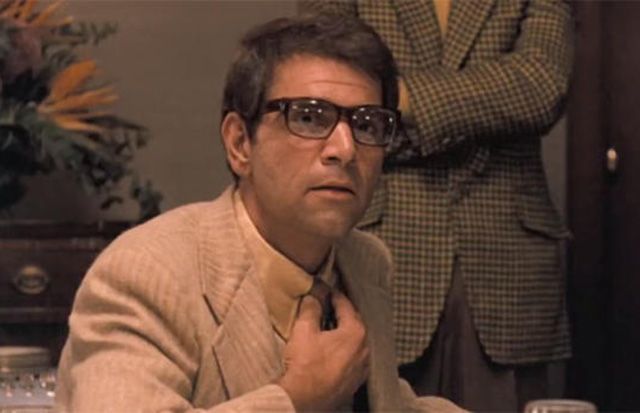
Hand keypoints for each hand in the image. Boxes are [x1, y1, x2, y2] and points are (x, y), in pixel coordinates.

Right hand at [277, 292, 369, 411]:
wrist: (303, 400)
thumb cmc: (305, 365)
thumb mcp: (304, 330)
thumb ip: (311, 310)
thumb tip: (313, 298)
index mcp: (355, 332)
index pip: (346, 306)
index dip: (335, 296)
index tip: (327, 290)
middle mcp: (365, 349)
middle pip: (354, 323)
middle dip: (342, 314)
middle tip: (329, 307)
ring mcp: (362, 368)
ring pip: (355, 343)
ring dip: (344, 334)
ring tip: (329, 328)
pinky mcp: (355, 382)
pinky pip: (353, 359)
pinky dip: (345, 351)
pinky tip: (332, 351)